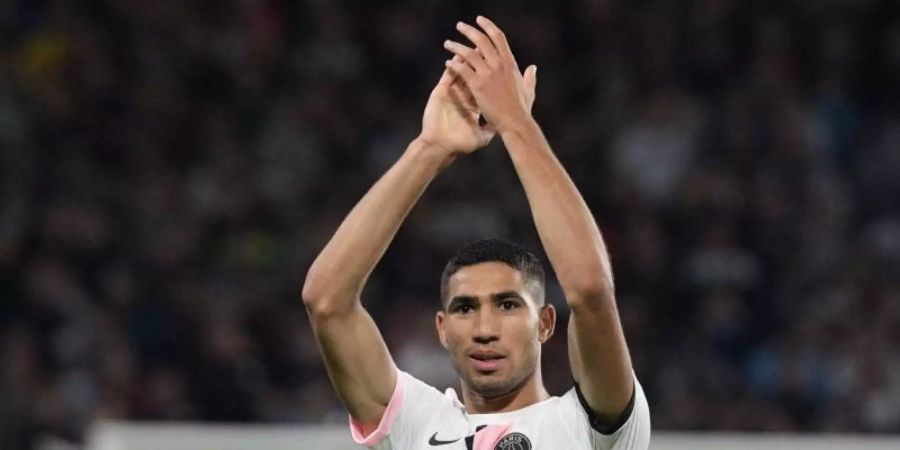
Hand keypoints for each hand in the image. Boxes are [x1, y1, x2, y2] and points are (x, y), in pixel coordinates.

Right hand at [417, 55, 494, 160]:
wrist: (440, 147)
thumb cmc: (460, 144)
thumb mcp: (482, 137)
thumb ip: (493, 129)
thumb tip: (506, 124)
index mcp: (474, 105)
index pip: (486, 85)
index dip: (493, 75)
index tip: (502, 66)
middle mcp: (464, 96)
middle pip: (475, 75)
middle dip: (482, 62)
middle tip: (489, 50)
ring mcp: (452, 94)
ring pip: (461, 72)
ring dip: (467, 59)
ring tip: (474, 46)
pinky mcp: (441, 93)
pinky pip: (448, 75)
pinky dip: (453, 65)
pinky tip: (457, 56)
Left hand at [443, 16, 536, 134]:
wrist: (515, 122)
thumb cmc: (522, 110)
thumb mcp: (528, 90)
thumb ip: (529, 77)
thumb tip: (532, 68)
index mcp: (510, 63)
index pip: (498, 38)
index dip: (488, 26)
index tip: (480, 20)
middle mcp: (499, 65)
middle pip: (481, 40)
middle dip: (469, 30)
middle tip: (460, 26)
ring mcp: (488, 74)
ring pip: (468, 53)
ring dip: (456, 46)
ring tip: (447, 43)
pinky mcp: (478, 85)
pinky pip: (462, 69)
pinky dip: (454, 64)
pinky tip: (447, 63)